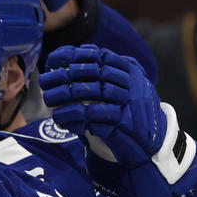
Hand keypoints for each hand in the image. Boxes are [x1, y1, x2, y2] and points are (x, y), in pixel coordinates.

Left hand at [41, 45, 196, 196]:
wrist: (151, 142)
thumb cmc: (127, 113)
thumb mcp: (118, 89)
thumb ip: (99, 76)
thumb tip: (64, 64)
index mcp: (129, 69)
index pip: (99, 54)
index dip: (74, 55)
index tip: (53, 60)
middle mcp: (132, 81)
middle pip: (94, 72)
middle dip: (65, 75)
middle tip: (45, 82)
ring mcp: (130, 101)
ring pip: (94, 92)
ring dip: (67, 95)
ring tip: (49, 100)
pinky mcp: (126, 122)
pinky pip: (96, 115)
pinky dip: (75, 116)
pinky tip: (62, 118)